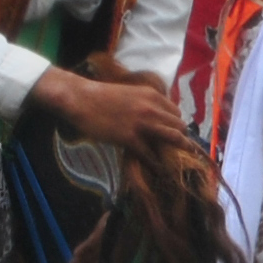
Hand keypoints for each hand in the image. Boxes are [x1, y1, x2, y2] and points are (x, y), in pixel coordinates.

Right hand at [31, 63, 192, 157]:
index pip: (176, 112)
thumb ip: (144, 103)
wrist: (81, 98)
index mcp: (152, 95)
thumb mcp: (130, 93)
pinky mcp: (130, 137)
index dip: (175, 124)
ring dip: (178, 150)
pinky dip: (156, 164)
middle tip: (177, 150)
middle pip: (179, 126)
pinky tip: (158, 169)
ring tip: (179, 162)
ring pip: (173, 138)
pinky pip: (150, 154)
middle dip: (181, 138)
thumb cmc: (101, 96)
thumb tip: (153, 116)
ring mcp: (142, 123)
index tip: (173, 134)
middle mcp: (152, 107)